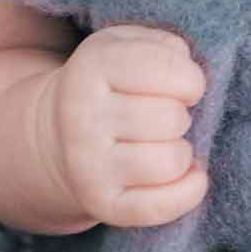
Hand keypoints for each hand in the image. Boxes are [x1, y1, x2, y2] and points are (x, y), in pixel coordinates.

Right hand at [44, 24, 209, 228]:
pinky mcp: (100, 203)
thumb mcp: (125, 45)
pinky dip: (188, 193)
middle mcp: (83, 116)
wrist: (57, 135)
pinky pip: (158, 206)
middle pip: (171, 118)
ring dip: (182, 152)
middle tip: (165, 116)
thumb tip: (193, 79)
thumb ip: (163, 46)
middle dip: (181, 116)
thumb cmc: (108, 84)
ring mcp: (88, 164)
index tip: (185, 85)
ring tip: (166, 143)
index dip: (190, 79)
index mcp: (92, 66)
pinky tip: (191, 176)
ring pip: (170, 162)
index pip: (165, 69)